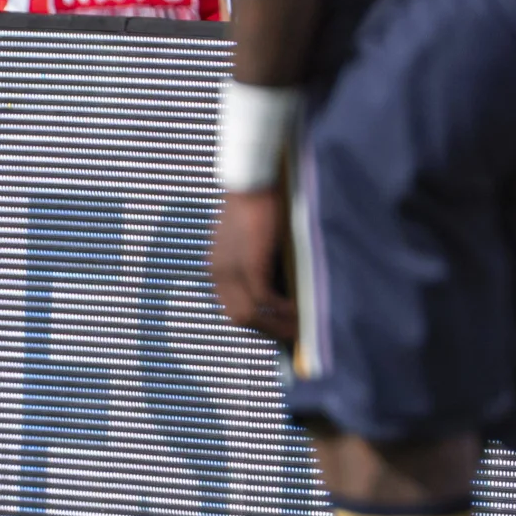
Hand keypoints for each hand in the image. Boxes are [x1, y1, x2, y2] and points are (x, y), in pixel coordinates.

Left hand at [211, 185, 296, 342]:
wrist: (252, 179)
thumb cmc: (256, 203)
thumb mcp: (251, 238)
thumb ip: (258, 260)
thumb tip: (280, 284)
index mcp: (216, 268)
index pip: (232, 307)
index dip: (257, 322)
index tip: (278, 328)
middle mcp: (218, 274)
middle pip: (239, 317)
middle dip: (267, 330)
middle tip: (292, 336)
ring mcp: (231, 271)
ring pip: (250, 315)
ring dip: (276, 325)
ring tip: (299, 329)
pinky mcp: (249, 264)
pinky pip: (264, 299)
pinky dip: (282, 310)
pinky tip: (299, 312)